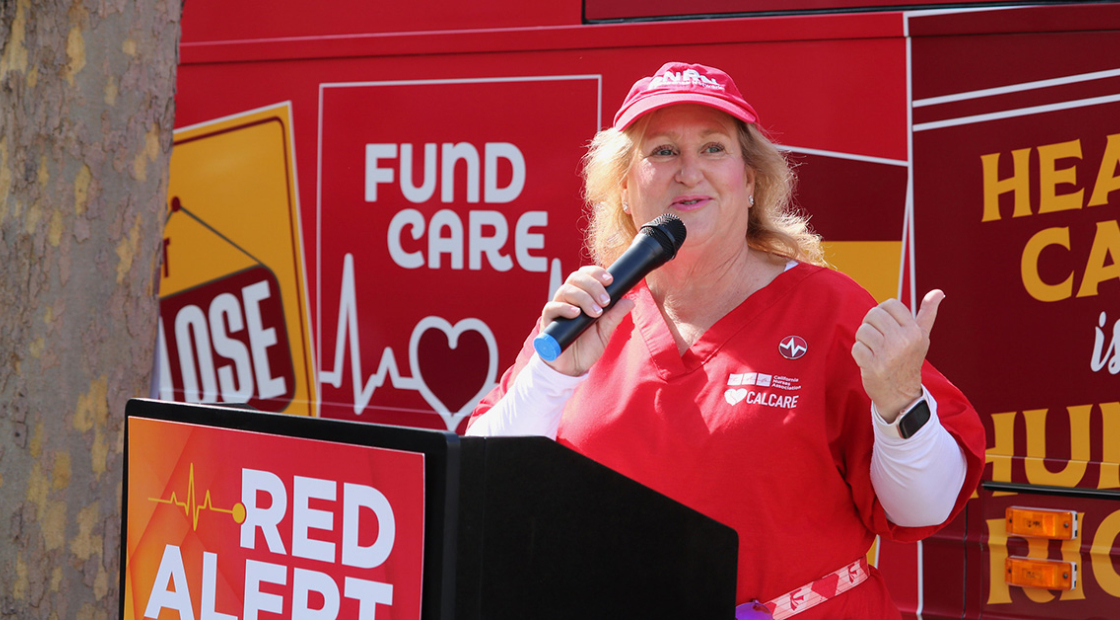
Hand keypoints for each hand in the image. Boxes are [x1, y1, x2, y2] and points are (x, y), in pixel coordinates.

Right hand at [540, 265, 634, 375]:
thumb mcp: (604, 332)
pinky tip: (576, 313)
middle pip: (576, 278)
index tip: (610, 280)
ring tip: (596, 312)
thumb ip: (614, 316)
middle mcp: (568, 299)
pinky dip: (565, 307)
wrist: (571, 368)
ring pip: (565, 290)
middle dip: (593, 285)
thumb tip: (630, 301)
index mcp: (582, 296)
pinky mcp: (548, 321)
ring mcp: (557, 308)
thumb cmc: (586, 347)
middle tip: (605, 301)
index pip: (586, 274)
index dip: (596, 272)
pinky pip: (552, 307)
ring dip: (583, 298)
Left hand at [851, 290, 943, 420]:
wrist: (901, 394)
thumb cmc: (909, 360)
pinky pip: (856, 347)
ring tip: (875, 351)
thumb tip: (938, 292)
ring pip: (862, 330)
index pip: (889, 304)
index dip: (883, 313)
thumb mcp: (922, 337)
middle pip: (873, 314)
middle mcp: (903, 341)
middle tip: (879, 340)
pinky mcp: (873, 366)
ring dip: (864, 341)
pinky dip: (859, 354)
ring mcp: (888, 354)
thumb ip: (927, 313)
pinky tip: (870, 362)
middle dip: (871, 325)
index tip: (888, 327)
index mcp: (915, 331)